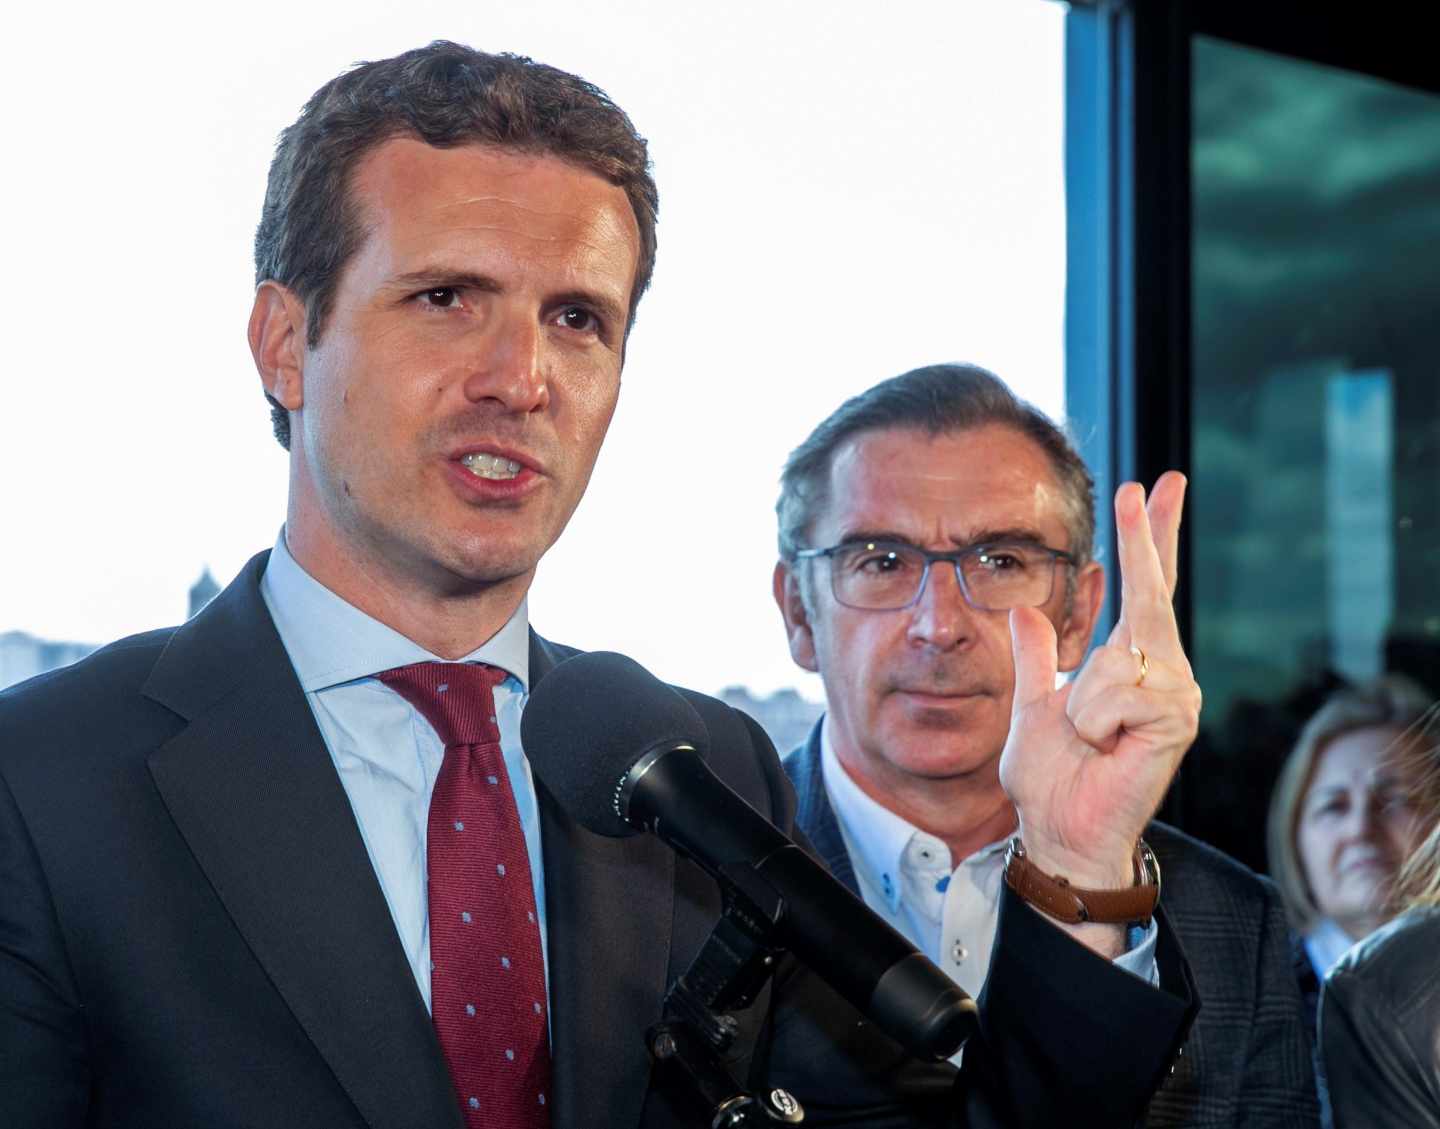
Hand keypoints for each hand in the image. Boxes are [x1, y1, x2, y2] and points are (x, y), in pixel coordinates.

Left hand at [999, 471, 1200, 891]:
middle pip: (1155, 592)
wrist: (1059, 829)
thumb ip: (1036, 657)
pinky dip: (1094, 720)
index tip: (1156, 486)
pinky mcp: (1176, 722)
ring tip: (1090, 738)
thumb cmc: (1051, 776)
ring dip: (1083, 701)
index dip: (1151, 536)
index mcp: (1130, 663)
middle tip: (1162, 479)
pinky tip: (1106, 747)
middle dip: (1150, 538)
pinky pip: (1119, 691)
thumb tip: (1028, 608)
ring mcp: (1177, 695)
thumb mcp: (1031, 703)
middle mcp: (1163, 671)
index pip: (1145, 588)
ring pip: (1117, 657)